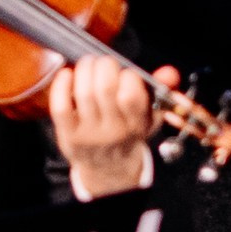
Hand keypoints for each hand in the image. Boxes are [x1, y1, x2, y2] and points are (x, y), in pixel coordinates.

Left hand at [49, 56, 178, 197]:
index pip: (131, 95)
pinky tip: (67, 75)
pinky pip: (61, 107)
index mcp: (136, 124)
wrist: (108, 169)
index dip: (128, 76)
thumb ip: (160, 91)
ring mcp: (89, 133)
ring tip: (88, 64)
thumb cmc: (129, 135)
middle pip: (105, 89)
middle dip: (104, 65)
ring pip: (84, 94)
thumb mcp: (150, 117)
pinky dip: (61, 86)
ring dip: (84, 70)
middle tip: (104, 62)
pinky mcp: (68, 135)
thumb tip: (169, 72)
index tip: (126, 73)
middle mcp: (113, 130)